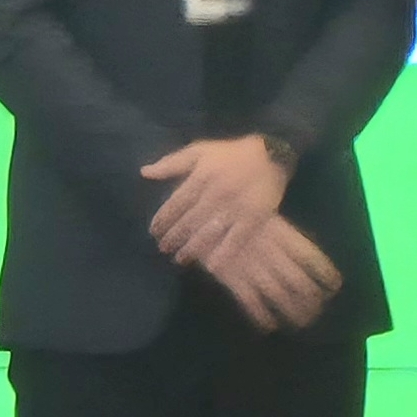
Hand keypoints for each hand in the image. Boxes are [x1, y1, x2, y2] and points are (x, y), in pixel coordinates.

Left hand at [143, 134, 287, 263]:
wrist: (271, 155)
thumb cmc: (231, 154)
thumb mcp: (199, 151)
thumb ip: (172, 162)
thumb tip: (144, 173)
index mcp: (201, 177)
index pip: (175, 204)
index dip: (162, 220)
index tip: (153, 231)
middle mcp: (216, 194)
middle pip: (189, 221)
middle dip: (173, 237)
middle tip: (163, 248)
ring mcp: (236, 207)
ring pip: (209, 233)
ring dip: (192, 249)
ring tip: (180, 258)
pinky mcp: (254, 217)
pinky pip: (237, 239)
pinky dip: (224, 253)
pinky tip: (211, 266)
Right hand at [201, 215, 340, 330]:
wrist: (206, 216)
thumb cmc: (243, 217)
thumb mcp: (271, 220)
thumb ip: (290, 241)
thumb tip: (313, 262)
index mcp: (286, 237)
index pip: (314, 260)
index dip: (327, 276)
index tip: (334, 287)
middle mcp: (274, 254)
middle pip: (300, 283)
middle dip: (311, 301)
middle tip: (317, 311)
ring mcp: (253, 267)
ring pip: (279, 296)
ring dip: (292, 312)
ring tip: (302, 323)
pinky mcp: (233, 277)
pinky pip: (251, 301)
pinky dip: (261, 316)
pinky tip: (270, 326)